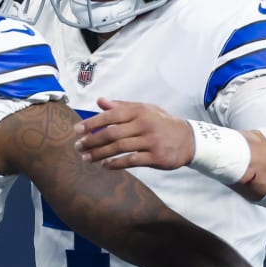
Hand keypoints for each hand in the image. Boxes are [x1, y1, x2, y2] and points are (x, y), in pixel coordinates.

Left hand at [73, 97, 193, 169]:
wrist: (188, 139)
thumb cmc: (161, 123)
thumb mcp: (144, 109)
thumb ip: (121, 106)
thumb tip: (100, 101)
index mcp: (139, 111)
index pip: (110, 116)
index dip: (92, 123)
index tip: (77, 130)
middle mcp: (144, 124)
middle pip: (111, 133)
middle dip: (91, 140)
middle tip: (78, 147)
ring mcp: (150, 141)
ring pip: (118, 148)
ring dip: (99, 154)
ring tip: (86, 158)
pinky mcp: (155, 156)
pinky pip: (130, 161)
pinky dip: (115, 163)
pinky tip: (105, 165)